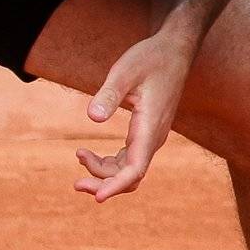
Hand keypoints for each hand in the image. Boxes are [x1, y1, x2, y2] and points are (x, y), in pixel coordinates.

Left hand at [75, 32, 193, 201]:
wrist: (173, 51)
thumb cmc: (150, 59)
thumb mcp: (125, 72)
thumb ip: (109, 94)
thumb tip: (92, 117)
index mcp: (150, 128)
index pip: (135, 169)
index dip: (116, 185)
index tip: (97, 197)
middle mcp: (153, 138)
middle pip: (131, 176)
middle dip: (104, 183)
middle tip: (76, 184)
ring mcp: (151, 138)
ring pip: (129, 170)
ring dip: (104, 173)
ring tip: (79, 156)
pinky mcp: (145, 133)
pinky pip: (128, 160)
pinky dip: (109, 163)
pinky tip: (87, 154)